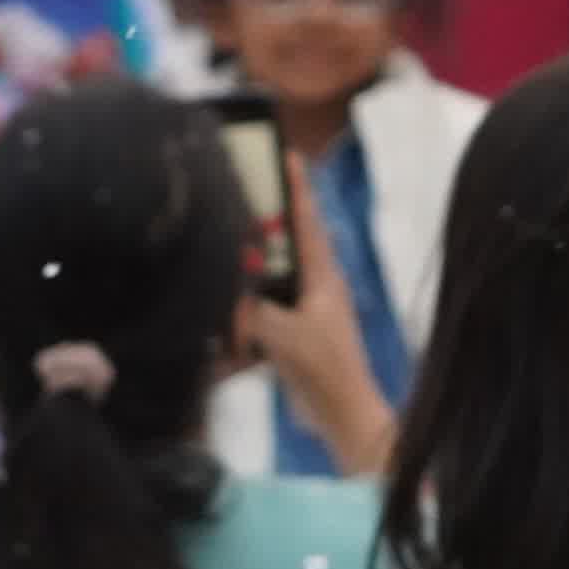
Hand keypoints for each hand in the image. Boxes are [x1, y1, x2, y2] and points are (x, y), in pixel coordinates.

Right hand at [238, 162, 391, 469]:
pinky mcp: (294, 335)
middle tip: (239, 192)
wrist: (342, 414)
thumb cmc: (323, 367)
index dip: (296, 188)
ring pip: (274, 276)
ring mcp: (305, 311)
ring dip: (253, 265)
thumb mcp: (283, 333)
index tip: (287, 154)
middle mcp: (315, 286)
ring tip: (226, 244)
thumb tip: (225, 289)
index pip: (305, 221)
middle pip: (287, 243)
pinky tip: (227, 307)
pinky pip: (266, 309)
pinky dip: (247, 306)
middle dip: (266, 220)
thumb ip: (252, 309)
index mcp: (322, 277)